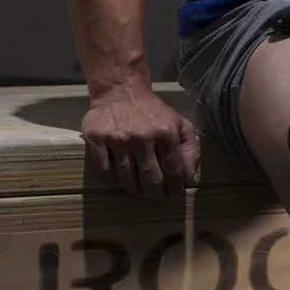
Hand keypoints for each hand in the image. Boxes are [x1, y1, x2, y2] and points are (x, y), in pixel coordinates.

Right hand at [81, 85, 200, 200]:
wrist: (121, 90)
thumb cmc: (153, 112)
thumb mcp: (180, 125)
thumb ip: (191, 151)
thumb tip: (193, 181)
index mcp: (165, 133)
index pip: (173, 172)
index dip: (175, 189)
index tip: (174, 196)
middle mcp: (142, 137)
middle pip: (150, 180)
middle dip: (156, 195)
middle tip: (158, 198)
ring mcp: (118, 140)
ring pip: (127, 180)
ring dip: (136, 191)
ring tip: (141, 191)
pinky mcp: (97, 140)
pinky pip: (106, 172)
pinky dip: (114, 180)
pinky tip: (121, 178)